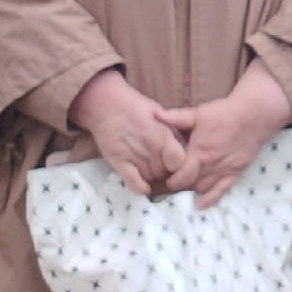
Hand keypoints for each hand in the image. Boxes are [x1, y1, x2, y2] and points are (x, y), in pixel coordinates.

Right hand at [67, 69, 185, 195]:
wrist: (106, 103)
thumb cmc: (136, 107)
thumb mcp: (162, 115)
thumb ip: (173, 134)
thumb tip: (184, 149)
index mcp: (164, 136)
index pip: (180, 162)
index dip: (180, 165)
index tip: (176, 162)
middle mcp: (151, 148)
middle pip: (166, 172)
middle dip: (165, 170)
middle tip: (159, 162)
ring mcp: (135, 156)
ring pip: (151, 178)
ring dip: (151, 176)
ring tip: (147, 165)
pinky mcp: (119, 162)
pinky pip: (134, 182)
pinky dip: (140, 187)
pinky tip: (143, 186)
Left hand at [157, 61, 291, 208]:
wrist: (253, 116)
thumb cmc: (224, 113)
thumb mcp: (198, 113)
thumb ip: (176, 117)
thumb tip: (155, 115)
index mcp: (198, 152)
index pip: (180, 175)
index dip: (170, 179)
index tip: (164, 177)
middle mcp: (210, 165)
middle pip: (190, 184)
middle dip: (179, 186)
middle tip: (171, 185)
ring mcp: (223, 171)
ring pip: (203, 188)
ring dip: (192, 190)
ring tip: (185, 189)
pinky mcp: (235, 173)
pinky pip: (222, 191)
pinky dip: (210, 199)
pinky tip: (201, 205)